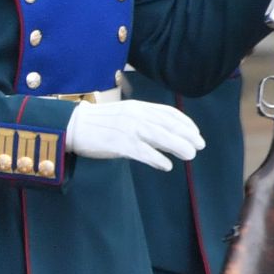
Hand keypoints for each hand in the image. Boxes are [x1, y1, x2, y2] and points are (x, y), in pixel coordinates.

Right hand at [64, 101, 204, 171]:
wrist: (73, 125)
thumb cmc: (99, 122)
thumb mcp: (124, 113)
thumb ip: (143, 120)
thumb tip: (164, 136)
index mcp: (137, 107)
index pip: (168, 112)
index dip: (185, 123)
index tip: (196, 132)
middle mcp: (135, 115)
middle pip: (168, 125)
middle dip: (187, 135)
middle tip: (200, 145)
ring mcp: (128, 129)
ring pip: (160, 137)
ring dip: (178, 146)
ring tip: (190, 155)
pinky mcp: (119, 144)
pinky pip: (144, 153)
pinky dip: (157, 159)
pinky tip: (166, 166)